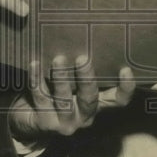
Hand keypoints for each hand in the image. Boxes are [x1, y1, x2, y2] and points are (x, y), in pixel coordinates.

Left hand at [8, 55, 135, 141]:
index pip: (118, 100)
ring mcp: (65, 122)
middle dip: (86, 78)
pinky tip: (34, 64)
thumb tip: (84, 33)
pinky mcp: (45, 123)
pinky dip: (36, 80)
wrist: (31, 119)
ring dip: (61, 79)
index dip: (125, 88)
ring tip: (58, 60)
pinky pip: (40, 98)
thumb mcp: (74, 84)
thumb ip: (82, 69)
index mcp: (97, 105)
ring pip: (64, 100)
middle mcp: (84, 115)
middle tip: (82, 58)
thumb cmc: (57, 93)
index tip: (125, 69)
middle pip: (90, 98)